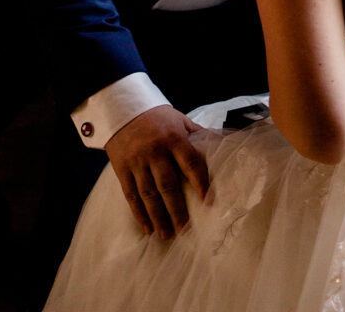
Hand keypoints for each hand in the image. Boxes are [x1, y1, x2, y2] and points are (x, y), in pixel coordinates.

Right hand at [105, 105, 208, 239]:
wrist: (124, 109)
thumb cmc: (158, 117)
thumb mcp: (180, 119)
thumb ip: (197, 134)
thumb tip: (222, 143)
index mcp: (174, 138)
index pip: (190, 163)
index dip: (200, 182)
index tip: (208, 202)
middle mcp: (156, 152)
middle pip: (168, 184)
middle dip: (177, 209)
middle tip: (185, 230)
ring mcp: (137, 161)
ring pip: (148, 194)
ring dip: (158, 217)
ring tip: (166, 235)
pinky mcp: (122, 169)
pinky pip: (131, 194)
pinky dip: (138, 213)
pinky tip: (146, 228)